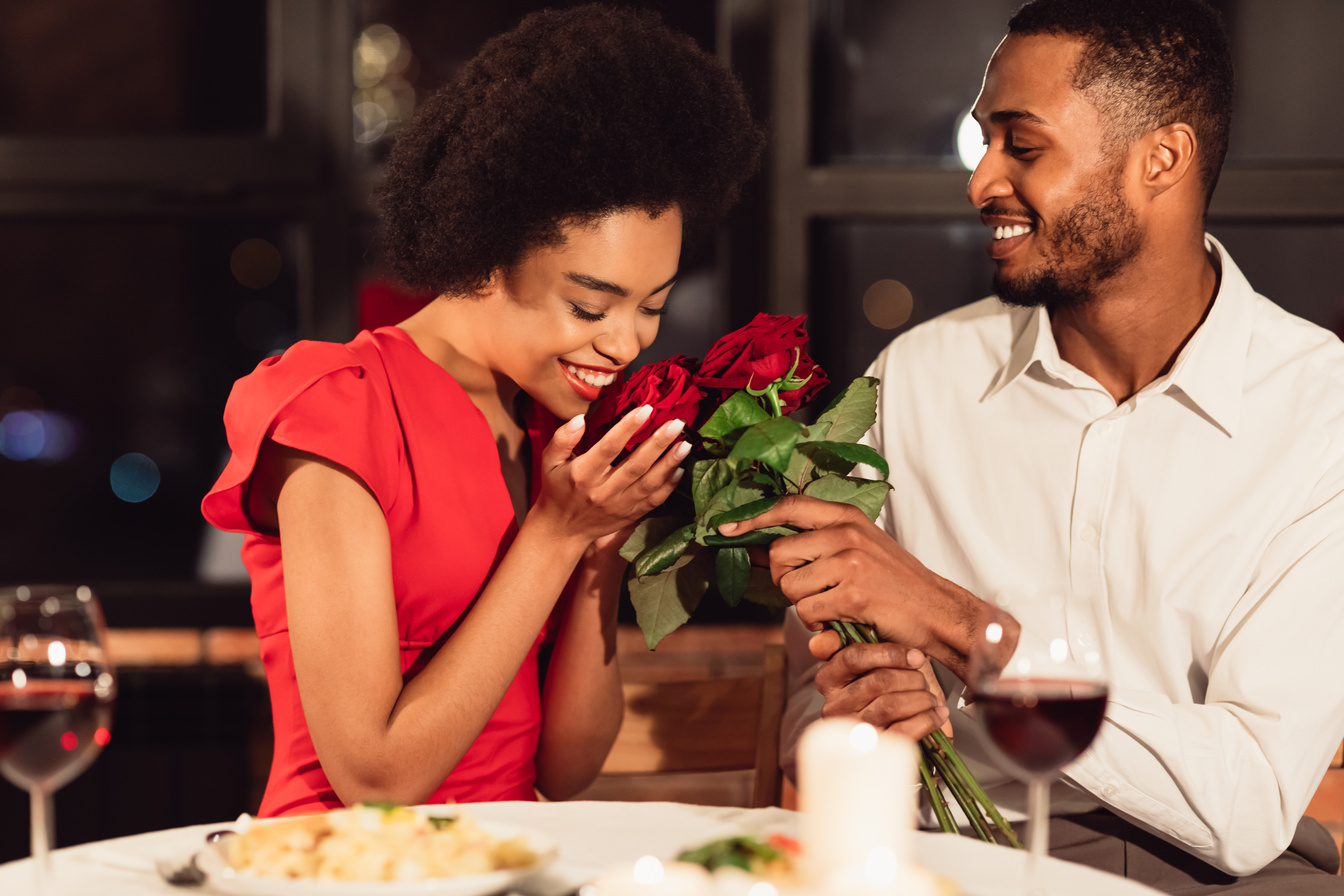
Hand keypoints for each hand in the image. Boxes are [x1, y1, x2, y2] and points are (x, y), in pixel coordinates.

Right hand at [534, 405, 689, 543]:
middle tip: (676, 424)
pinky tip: (679, 470)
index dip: (628, 428)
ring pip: (649, 483)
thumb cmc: (557, 490)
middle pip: (635, 465)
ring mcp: (619, 505)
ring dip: (669, 463)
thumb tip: (580, 419)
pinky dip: (669, 486)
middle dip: (658, 443)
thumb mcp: (549, 462)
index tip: (646, 410)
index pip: (609, 447)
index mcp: (583, 474)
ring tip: (685, 444)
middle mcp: (603, 491)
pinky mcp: (630, 515)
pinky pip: (653, 501)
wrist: (562, 530)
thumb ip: (562, 439)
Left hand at [717, 494, 947, 650]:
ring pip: (791, 587)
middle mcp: (846, 533)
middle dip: (784, 580)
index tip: (725, 528)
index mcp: (847, 517)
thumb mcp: (861, 547)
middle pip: (779, 554)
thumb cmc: (895, 583)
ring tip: (832, 608)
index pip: (789, 506)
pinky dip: (818, 624)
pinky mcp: (853, 593)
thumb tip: (766, 550)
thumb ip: (821, 542)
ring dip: (803, 606)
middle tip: (808, 593)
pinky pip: (807, 611)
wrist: (936, 610)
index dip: (752, 517)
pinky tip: (842, 620)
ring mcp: (850, 562)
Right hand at [811, 640, 951, 740]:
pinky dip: (927, 720)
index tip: (917, 657)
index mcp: (830, 679)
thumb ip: (864, 649)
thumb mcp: (872, 667)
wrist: (886, 744)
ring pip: (891, 705)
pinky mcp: (872, 750)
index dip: (890, 654)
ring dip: (921, 699)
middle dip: (912, 678)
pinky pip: (903, 731)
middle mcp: (835, 705)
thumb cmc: (883, 694)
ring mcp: (852, 729)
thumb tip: (825, 641)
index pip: (853, 657)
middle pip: (878, 681)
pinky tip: (936, 714)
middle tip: (924, 681)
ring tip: (931, 698)